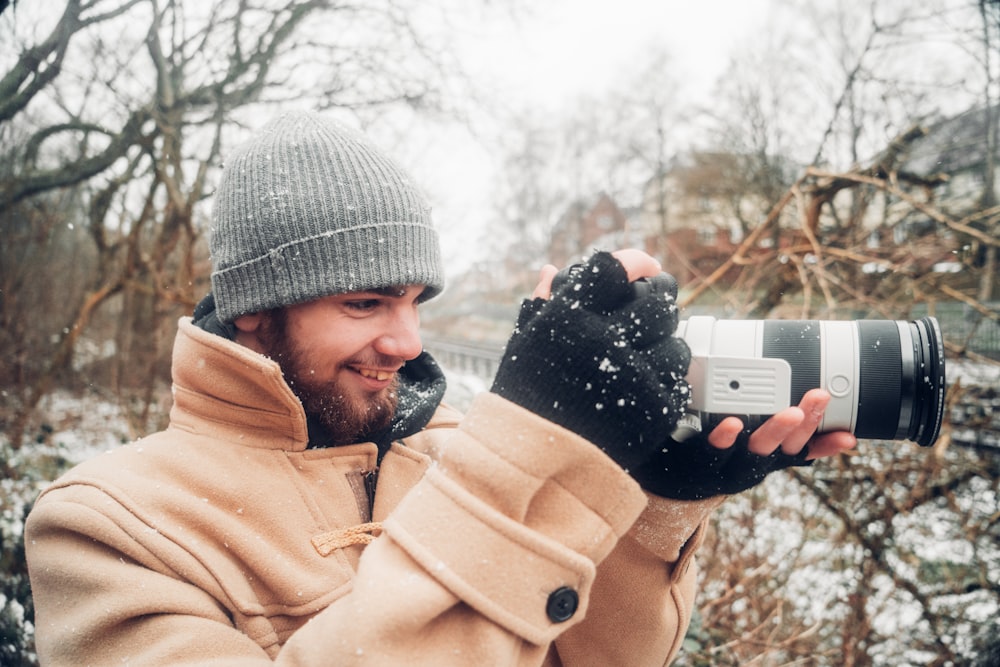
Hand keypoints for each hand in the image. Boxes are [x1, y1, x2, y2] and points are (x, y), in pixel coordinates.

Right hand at [491, 250, 690, 473]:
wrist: (534, 463)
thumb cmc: (526, 400)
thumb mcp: (525, 346)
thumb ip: (543, 304)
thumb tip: (554, 270)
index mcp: (565, 318)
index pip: (613, 269)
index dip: (635, 262)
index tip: (644, 267)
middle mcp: (600, 341)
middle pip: (656, 303)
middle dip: (659, 302)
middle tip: (654, 309)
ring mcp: (631, 376)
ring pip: (676, 343)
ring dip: (666, 344)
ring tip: (648, 355)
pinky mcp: (654, 409)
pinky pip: (678, 381)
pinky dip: (667, 381)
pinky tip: (648, 385)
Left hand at [633, 389, 857, 499]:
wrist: (664, 480)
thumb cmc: (718, 459)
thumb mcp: (760, 453)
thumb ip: (798, 441)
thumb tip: (848, 436)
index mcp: (765, 460)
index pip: (801, 450)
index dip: (823, 440)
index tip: (845, 429)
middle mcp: (748, 467)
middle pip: (779, 451)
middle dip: (797, 428)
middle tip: (811, 404)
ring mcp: (722, 467)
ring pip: (751, 453)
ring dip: (770, 433)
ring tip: (786, 414)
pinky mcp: (694, 463)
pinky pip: (709, 453)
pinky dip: (722, 440)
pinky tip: (731, 425)